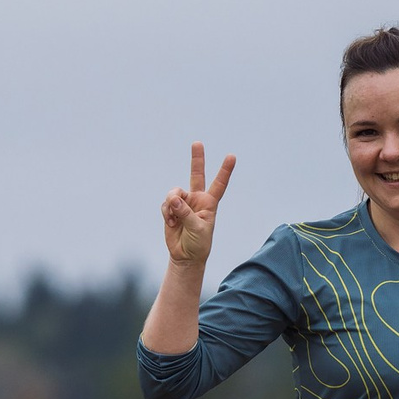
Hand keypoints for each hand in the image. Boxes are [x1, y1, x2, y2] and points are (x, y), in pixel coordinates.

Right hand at [161, 142, 234, 266]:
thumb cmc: (198, 243)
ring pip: (174, 193)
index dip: (225, 170)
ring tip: (175, 219)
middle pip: (196, 175)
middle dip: (196, 159)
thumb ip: (185, 212)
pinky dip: (166, 212)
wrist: (185, 256)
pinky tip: (171, 222)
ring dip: (172, 204)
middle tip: (197, 143)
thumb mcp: (197, 228)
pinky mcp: (171, 209)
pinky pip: (166, 204)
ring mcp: (183, 203)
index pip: (219, 184)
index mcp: (210, 203)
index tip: (232, 156)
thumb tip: (173, 198)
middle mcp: (197, 199)